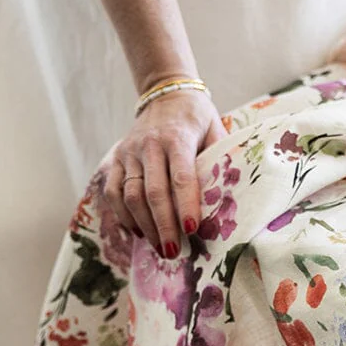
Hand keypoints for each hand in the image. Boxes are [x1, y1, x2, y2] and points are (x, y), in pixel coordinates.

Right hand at [102, 88, 224, 256]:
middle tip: (173, 251)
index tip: (191, 231)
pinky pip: (112, 192)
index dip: (185, 205)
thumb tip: (233, 193)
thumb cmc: (197, 118)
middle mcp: (148, 145)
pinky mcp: (115, 159)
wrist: (165, 94)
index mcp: (177, 138)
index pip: (180, 177)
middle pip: (152, 192)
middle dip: (163, 225)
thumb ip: (221, 157)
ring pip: (129, 196)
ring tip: (159, 248)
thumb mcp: (215, 129)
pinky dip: (123, 216)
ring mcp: (129, 152)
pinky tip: (139, 232)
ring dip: (144, 226)